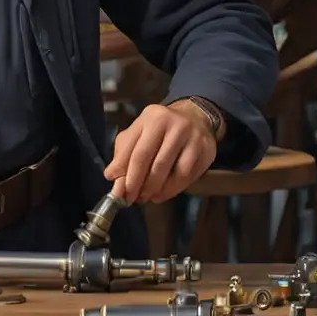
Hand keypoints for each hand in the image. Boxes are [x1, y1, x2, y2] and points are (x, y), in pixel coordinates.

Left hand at [103, 102, 217, 202]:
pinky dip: (171, 190)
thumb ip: (124, 153)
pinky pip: (186, 177)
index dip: (124, 173)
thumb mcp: (140, 132)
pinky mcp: (205, 150)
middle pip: (152, 162)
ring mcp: (191, 136)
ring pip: (170, 172)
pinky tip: (162, 194)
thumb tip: (112, 176)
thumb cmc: (161, 128)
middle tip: (131, 198)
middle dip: (138, 184)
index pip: (135, 149)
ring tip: (146, 197)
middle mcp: (173, 124)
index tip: (118, 190)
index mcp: (152, 117)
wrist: (195, 117)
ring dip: (155, 190)